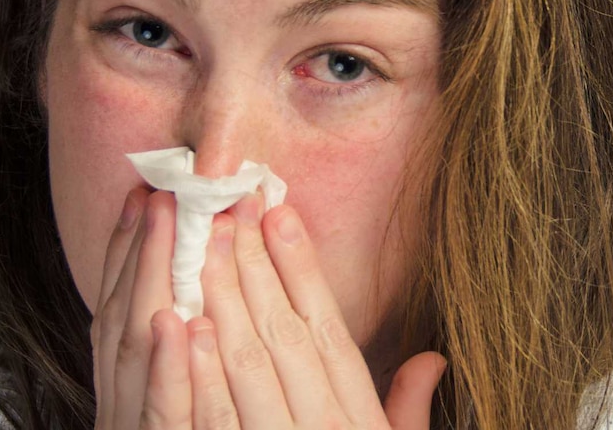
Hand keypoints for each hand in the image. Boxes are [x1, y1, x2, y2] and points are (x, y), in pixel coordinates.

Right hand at [91, 187, 187, 429]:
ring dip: (149, 280)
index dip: (127, 251)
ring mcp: (132, 427)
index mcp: (121, 388)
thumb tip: (194, 294)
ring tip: (165, 224)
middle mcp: (117, 402)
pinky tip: (175, 322)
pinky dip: (167, 366)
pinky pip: (162, 413)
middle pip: (123, 316)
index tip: (144, 200)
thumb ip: (172, 354)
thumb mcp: (174, 401)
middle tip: (160, 193)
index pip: (119, 308)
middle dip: (139, 249)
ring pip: (134, 349)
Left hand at [140, 193, 445, 428]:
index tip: (280, 214)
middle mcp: (323, 428)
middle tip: (229, 205)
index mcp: (356, 418)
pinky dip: (197, 372)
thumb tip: (430, 359)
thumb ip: (405, 411)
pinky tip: (182, 324)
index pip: (328, 329)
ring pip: (246, 364)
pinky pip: (214, 422)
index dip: (303, 269)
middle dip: (253, 264)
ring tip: (202, 241)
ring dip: (222, 299)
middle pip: (283, 332)